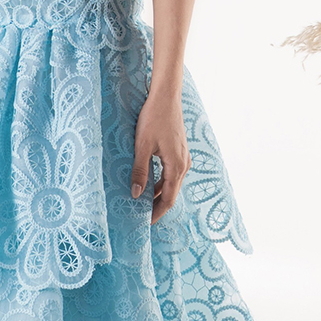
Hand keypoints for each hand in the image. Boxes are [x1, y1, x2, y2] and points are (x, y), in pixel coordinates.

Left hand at [131, 90, 189, 223]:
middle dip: (157, 206)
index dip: (157, 212)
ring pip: (171, 183)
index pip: (168, 199)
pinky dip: (161, 182)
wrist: (165, 97)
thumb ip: (140, 171)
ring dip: (158, 194)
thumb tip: (136, 194)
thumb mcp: (142, 146)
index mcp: (177, 166)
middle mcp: (184, 164)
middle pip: (171, 193)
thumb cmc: (153, 118)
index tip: (146, 224)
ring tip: (142, 202)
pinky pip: (171, 172)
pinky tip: (148, 182)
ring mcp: (183, 156)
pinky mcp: (179, 150)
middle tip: (142, 217)